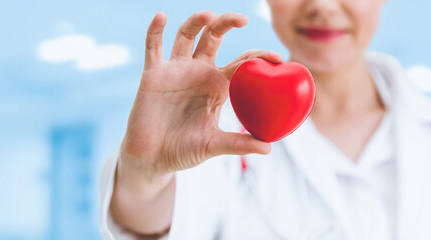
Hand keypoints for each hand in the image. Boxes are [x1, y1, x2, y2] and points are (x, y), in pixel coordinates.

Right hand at [121, 11, 280, 177]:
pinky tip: (161, 17)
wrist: (152, 159)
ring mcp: (176, 70)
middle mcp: (199, 71)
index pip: (242, 62)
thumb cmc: (184, 151)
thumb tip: (268, 149)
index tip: (278, 58)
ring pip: (187, 35)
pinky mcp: (153, 74)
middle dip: (227, 23)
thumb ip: (238, 144)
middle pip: (215, 36)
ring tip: (208, 15)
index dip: (260, 56)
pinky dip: (155, 31)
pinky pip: (153, 47)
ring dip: (196, 21)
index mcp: (218, 85)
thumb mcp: (214, 145)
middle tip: (243, 19)